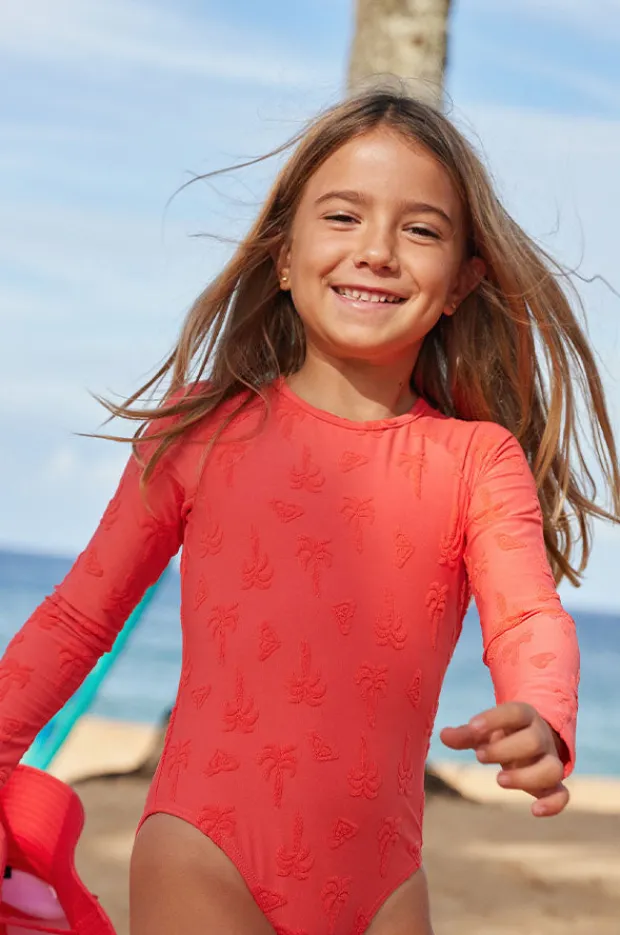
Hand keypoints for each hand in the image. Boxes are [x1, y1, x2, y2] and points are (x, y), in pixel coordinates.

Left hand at [440, 702, 568, 816]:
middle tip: (479, 756)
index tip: (471, 727)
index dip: (494, 718)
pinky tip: (534, 811)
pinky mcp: (553, 784)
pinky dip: (553, 804)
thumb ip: (465, 734)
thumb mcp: (484, 730)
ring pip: (553, 768)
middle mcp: (541, 737)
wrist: (531, 739)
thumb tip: (443, 736)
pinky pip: (563, 794)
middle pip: (533, 740)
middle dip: (505, 749)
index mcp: (524, 716)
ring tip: (499, 780)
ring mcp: (549, 760)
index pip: (515, 712)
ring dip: (526, 776)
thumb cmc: (501, 734)